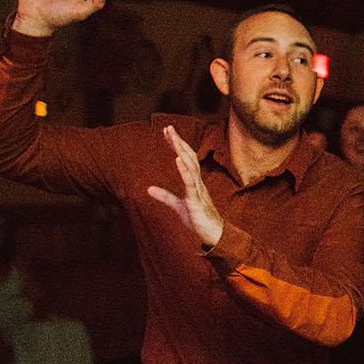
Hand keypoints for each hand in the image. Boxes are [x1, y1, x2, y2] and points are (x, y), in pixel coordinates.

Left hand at [146, 126, 223, 246]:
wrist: (214, 235)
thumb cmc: (199, 220)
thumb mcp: (178, 206)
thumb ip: (165, 196)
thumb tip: (148, 189)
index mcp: (193, 182)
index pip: (186, 158)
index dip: (177, 145)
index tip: (168, 132)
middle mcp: (197, 182)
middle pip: (189, 157)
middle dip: (178, 142)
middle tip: (168, 127)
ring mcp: (198, 190)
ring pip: (190, 165)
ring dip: (181, 150)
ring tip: (173, 138)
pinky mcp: (196, 200)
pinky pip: (190, 182)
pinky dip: (184, 169)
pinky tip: (177, 159)